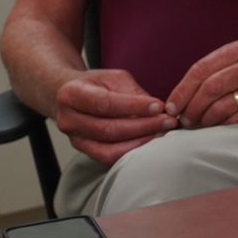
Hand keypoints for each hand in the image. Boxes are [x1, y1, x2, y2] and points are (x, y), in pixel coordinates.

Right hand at [55, 69, 178, 166]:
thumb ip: (134, 93)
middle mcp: (68, 120)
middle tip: (169, 121)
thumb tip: (158, 109)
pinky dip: (132, 152)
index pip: (105, 103)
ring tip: (163, 133)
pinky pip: (110, 159)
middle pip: (108, 129)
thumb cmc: (97, 85)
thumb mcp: (114, 78)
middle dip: (144, 126)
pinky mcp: (85, 152)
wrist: (74, 97)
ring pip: (109, 149)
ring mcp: (75, 139)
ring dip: (140, 142)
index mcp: (71, 95)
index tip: (159, 106)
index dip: (134, 107)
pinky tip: (150, 143)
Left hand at [168, 40, 237, 128]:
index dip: (181, 91)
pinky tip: (218, 127)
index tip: (172, 106)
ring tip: (199, 125)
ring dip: (205, 120)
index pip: (201, 70)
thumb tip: (181, 98)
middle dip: (191, 108)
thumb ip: (215, 71)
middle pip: (210, 88)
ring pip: (222, 107)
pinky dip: (223, 126)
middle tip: (184, 120)